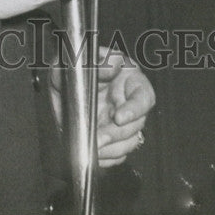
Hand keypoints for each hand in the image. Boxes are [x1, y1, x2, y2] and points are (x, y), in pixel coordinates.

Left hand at [93, 47, 155, 167]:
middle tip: (98, 139)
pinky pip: (118, 153)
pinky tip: (95, 155)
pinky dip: (108, 157)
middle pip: (135, 126)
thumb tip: (110, 69)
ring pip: (128, 142)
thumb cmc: (81, 64)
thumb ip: (94, 60)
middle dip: (115, 135)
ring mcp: (125, 122)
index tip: (118, 117)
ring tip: (93, 149)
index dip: (134, 109)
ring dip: (112, 149)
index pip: (144, 97)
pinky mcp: (116, 137)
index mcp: (130, 80)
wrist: (70, 78)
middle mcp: (130, 103)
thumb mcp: (82, 57)